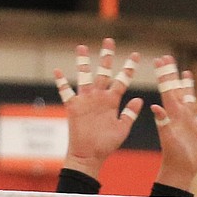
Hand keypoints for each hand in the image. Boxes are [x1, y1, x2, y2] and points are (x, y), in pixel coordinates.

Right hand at [55, 38, 143, 180]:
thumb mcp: (122, 129)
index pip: (122, 80)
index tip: (135, 55)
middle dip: (106, 57)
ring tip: (82, 47)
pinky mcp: (73, 107)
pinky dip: (61, 82)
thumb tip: (140, 99)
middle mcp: (99, 97)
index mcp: (112, 101)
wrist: (90, 156)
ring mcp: (86, 100)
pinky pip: (66, 92)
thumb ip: (130, 114)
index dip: (128, 68)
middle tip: (109, 40)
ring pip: (84, 76)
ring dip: (83, 62)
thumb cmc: (107, 145)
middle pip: (103, 72)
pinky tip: (57, 71)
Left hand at [151, 54, 196, 190]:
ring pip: (189, 99)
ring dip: (188, 86)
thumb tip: (155, 107)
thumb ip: (162, 122)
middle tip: (168, 58)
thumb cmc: (173, 157)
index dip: (164, 74)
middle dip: (172, 74)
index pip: (167, 89)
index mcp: (171, 114)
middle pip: (176, 89)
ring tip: (187, 73)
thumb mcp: (167, 138)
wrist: (180, 171)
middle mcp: (179, 115)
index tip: (160, 58)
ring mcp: (188, 122)